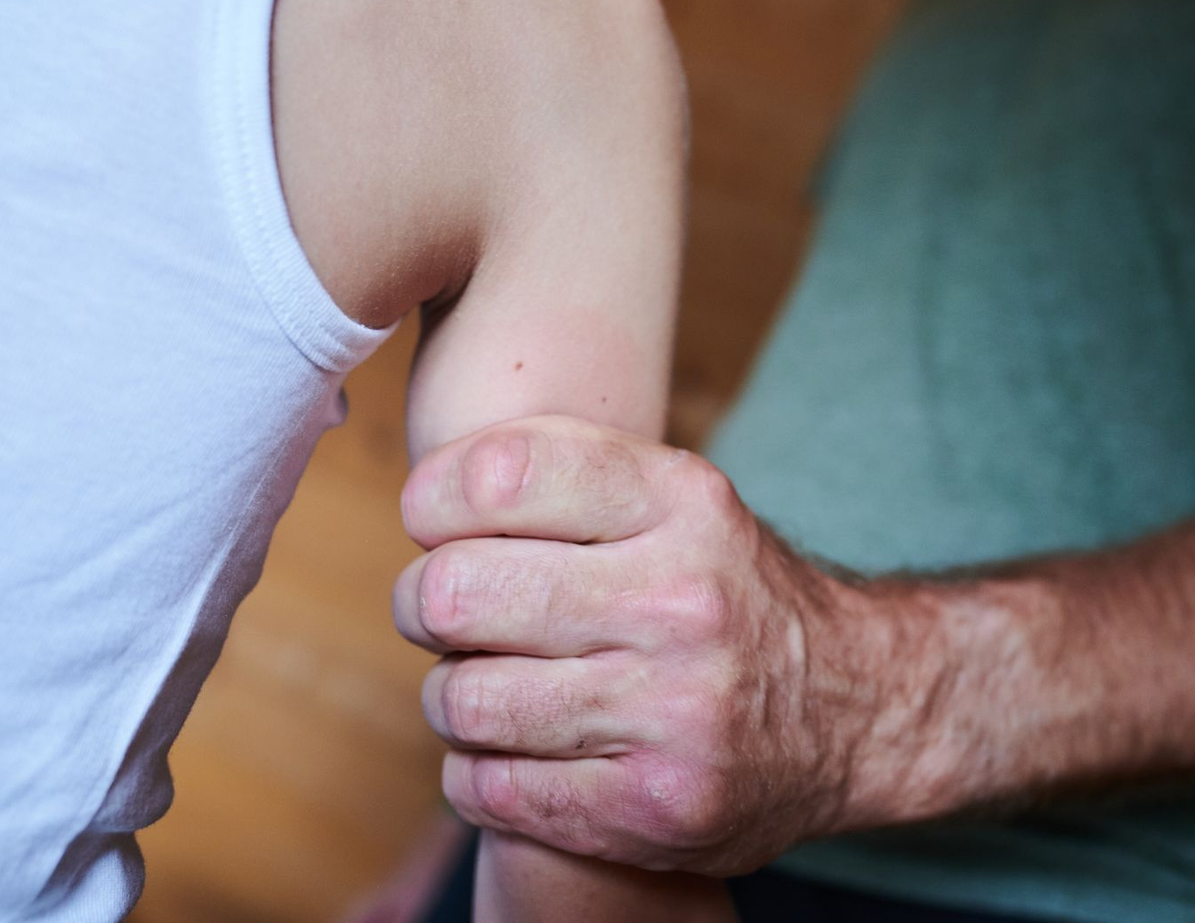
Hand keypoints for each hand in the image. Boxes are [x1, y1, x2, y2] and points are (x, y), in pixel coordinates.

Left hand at [393, 415, 894, 875]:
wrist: (852, 705)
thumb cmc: (723, 584)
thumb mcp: (675, 493)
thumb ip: (562, 467)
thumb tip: (427, 494)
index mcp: (681, 502)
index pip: (499, 474)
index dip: (432, 497)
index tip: (432, 519)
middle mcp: (682, 601)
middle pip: (457, 591)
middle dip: (421, 599)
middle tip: (440, 606)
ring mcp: (673, 712)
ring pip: (462, 699)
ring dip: (449, 691)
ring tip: (483, 679)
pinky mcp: (655, 808)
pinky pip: (489, 788)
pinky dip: (475, 766)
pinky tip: (511, 743)